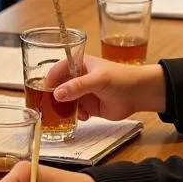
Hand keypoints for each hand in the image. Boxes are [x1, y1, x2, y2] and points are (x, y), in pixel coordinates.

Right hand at [44, 55, 165, 120]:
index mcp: (79, 64)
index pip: (58, 70)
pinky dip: (76, 116)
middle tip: (48, 106)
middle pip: (59, 87)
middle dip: (53, 96)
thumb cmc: (122, 78)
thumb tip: (57, 94)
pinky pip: (76, 112)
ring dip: (64, 108)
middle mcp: (79, 78)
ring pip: (66, 101)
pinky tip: (84, 116)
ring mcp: (84, 93)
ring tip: (64, 114)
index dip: (49, 79)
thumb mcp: (98, 79)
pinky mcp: (90, 107)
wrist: (140, 94)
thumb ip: (77, 86)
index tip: (42, 90)